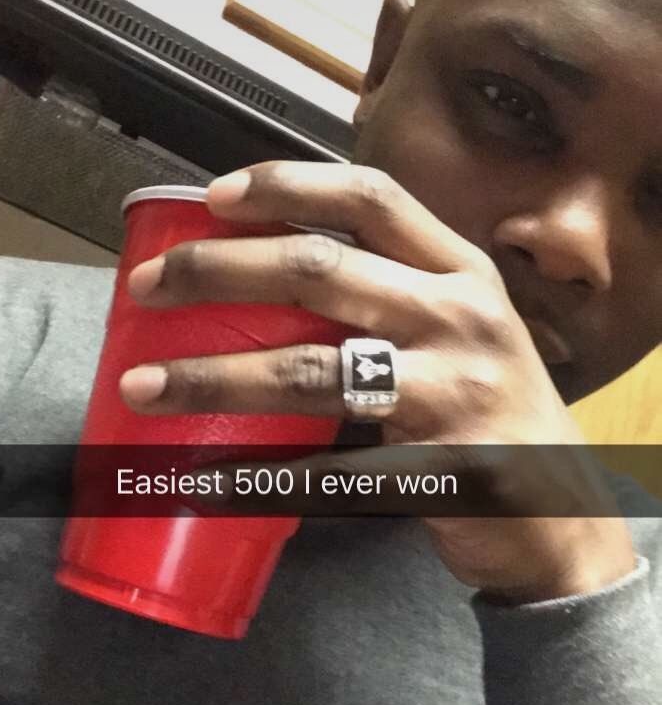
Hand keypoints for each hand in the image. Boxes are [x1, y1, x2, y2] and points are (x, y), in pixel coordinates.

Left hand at [119, 162, 635, 602]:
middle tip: (147, 286)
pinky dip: (259, 477)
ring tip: (143, 386)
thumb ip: (387, 300)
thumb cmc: (492, 414)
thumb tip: (259, 283)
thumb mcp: (461, 333)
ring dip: (213, 377)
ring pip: (310, 371)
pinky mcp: (440, 471)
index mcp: (462, 273)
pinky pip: (329, 474)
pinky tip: (204, 481)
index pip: (372, 198)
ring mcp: (455, 395)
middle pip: (320, 270)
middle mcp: (462, 319)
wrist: (562, 518)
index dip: (288, 186)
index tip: (214, 197)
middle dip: (218, 270)